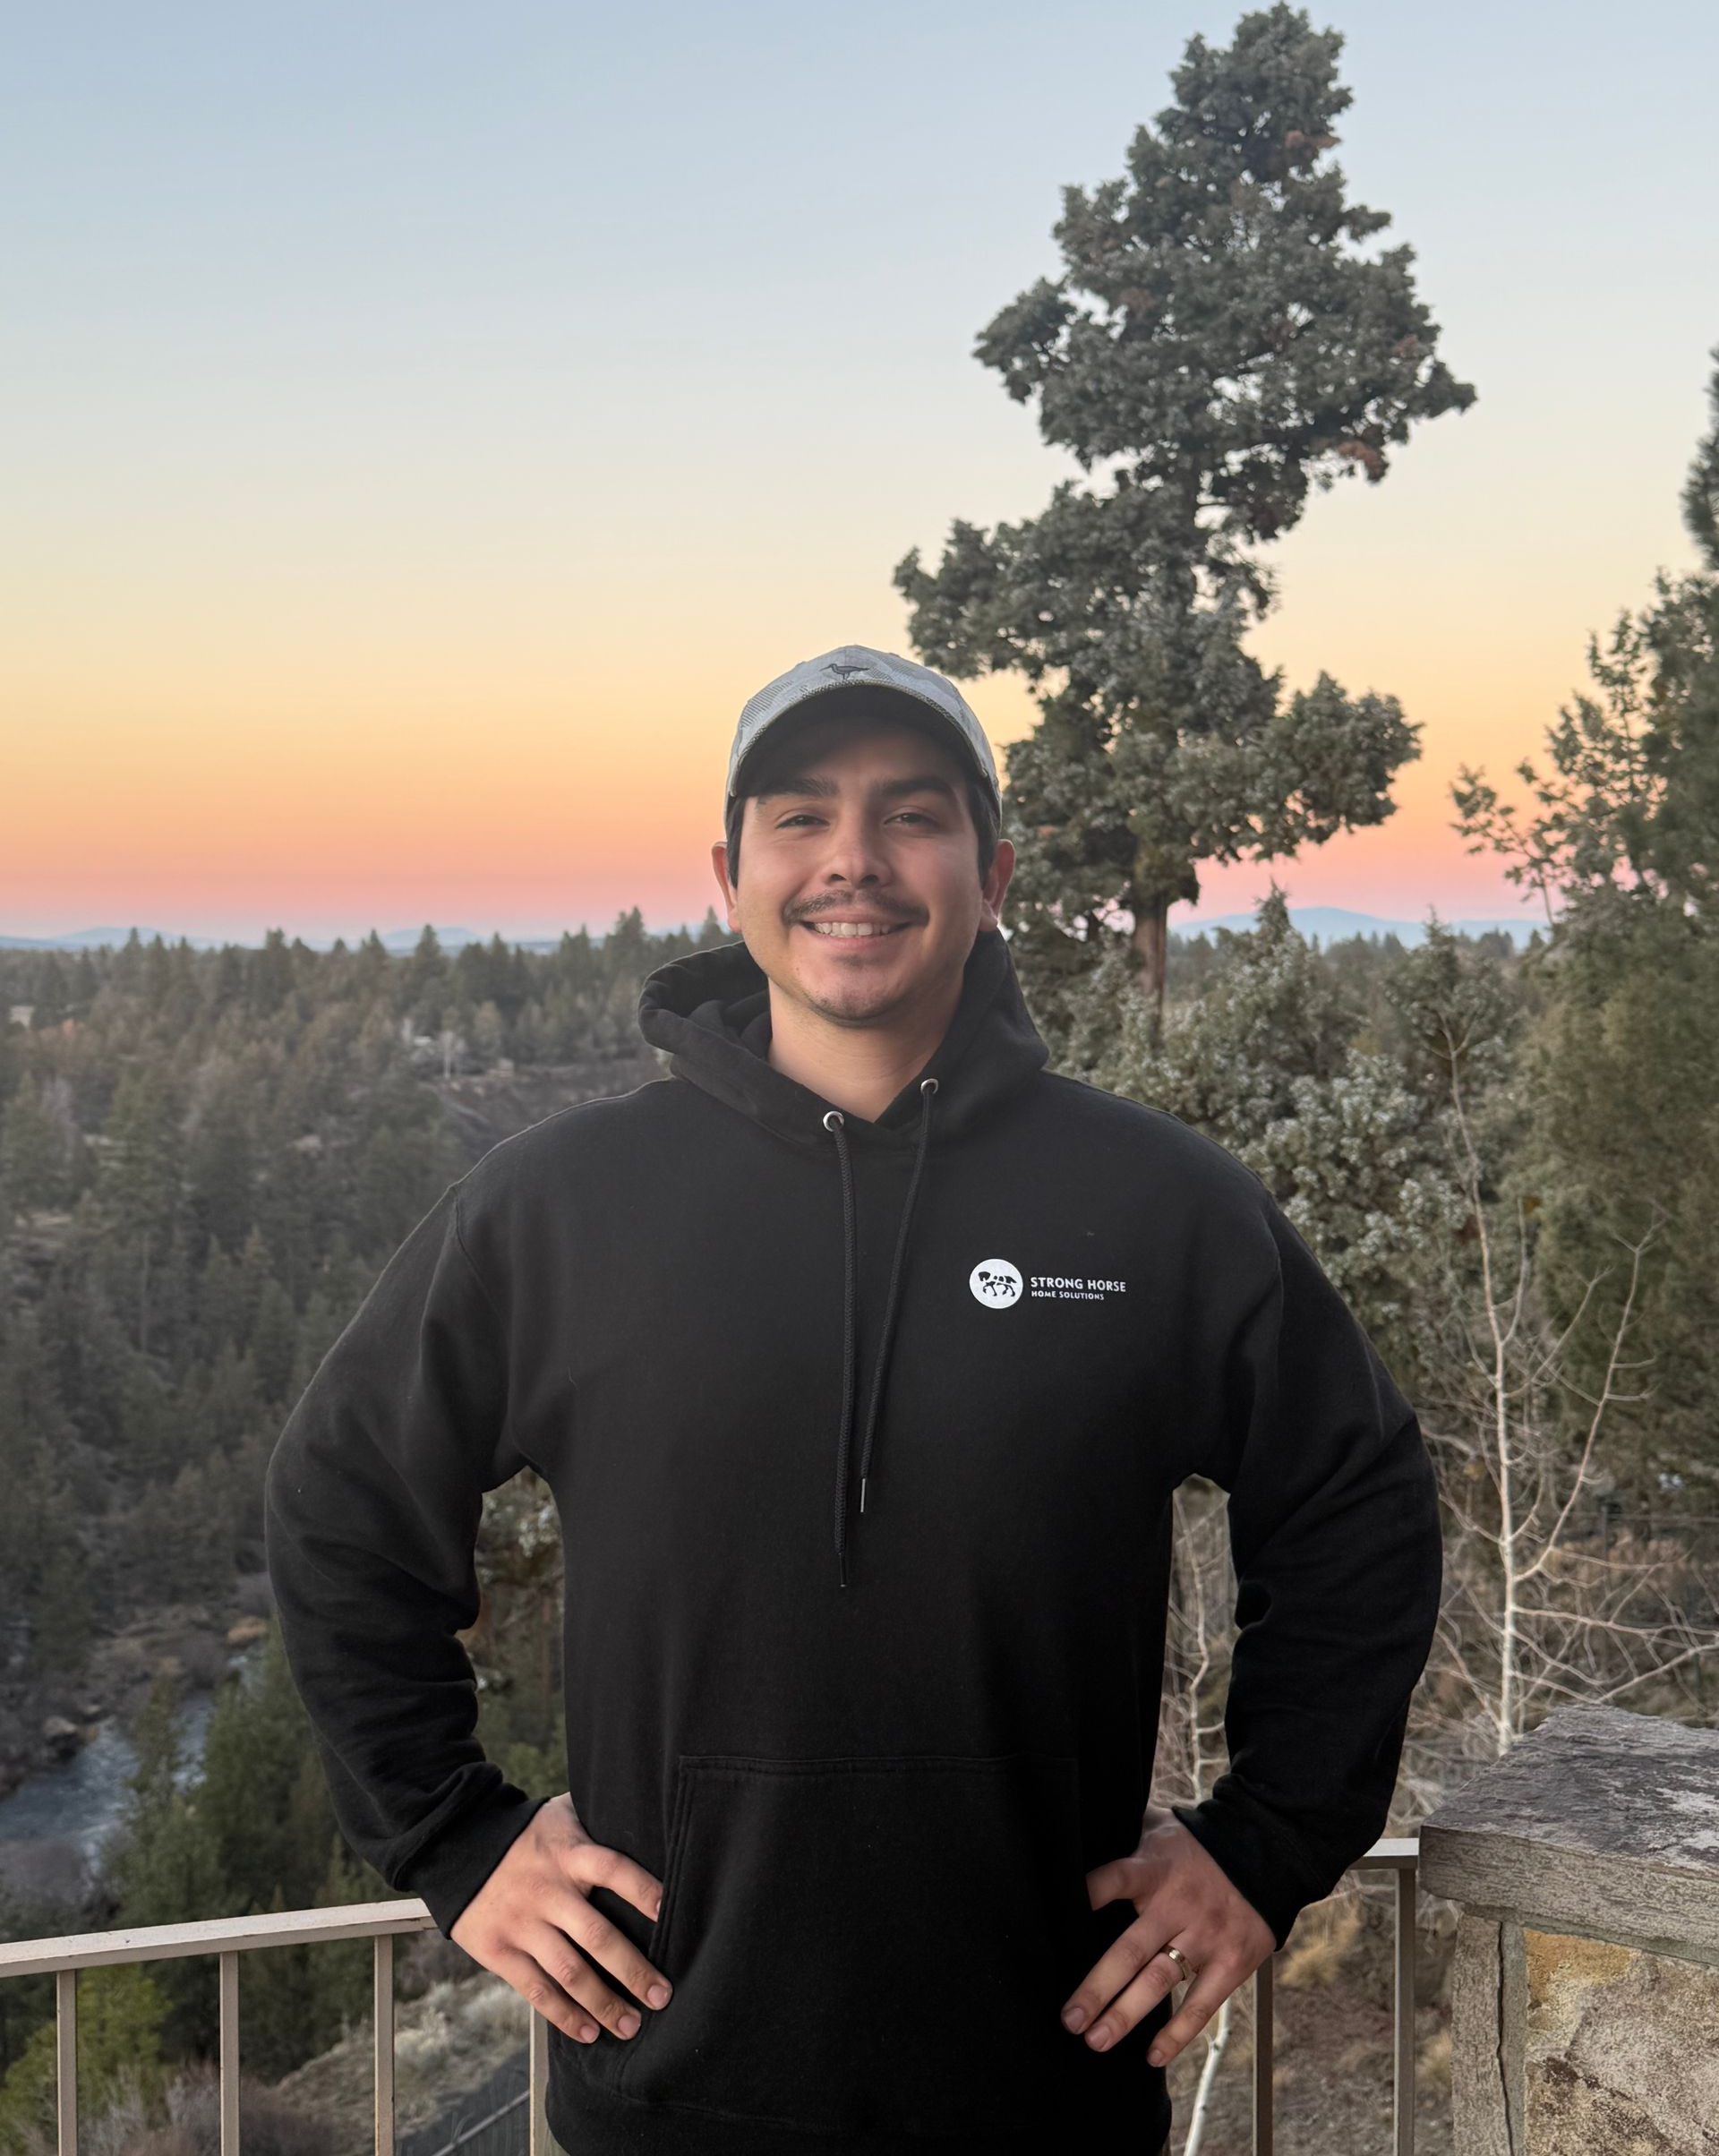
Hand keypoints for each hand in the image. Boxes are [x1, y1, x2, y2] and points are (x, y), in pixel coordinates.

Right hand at [450, 1793, 672, 2047]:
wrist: (457, 1846)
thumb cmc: (526, 1834)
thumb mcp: (561, 1814)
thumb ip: (598, 1818)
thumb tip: (648, 1808)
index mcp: (569, 1854)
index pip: (613, 1869)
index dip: (643, 1890)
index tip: (672, 1914)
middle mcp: (548, 1890)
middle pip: (596, 1935)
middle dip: (633, 1970)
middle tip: (662, 1995)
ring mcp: (522, 1923)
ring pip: (569, 1972)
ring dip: (603, 2003)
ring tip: (631, 2025)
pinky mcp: (499, 1951)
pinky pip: (536, 1990)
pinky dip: (565, 2016)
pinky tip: (589, 2032)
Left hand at [1059, 1801, 1274, 2069]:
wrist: (1264, 1850)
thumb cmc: (1195, 1844)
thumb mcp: (1158, 1827)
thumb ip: (1122, 1832)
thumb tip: (1076, 1827)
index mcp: (1152, 1869)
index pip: (1112, 1881)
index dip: (1086, 1897)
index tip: (1053, 1923)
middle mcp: (1176, 1904)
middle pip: (1130, 1950)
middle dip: (1097, 1987)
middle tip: (1069, 2019)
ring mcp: (1205, 1936)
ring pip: (1159, 1981)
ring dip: (1126, 2014)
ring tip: (1096, 2041)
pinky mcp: (1231, 1962)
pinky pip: (1201, 2004)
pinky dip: (1178, 2034)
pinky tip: (1152, 2057)